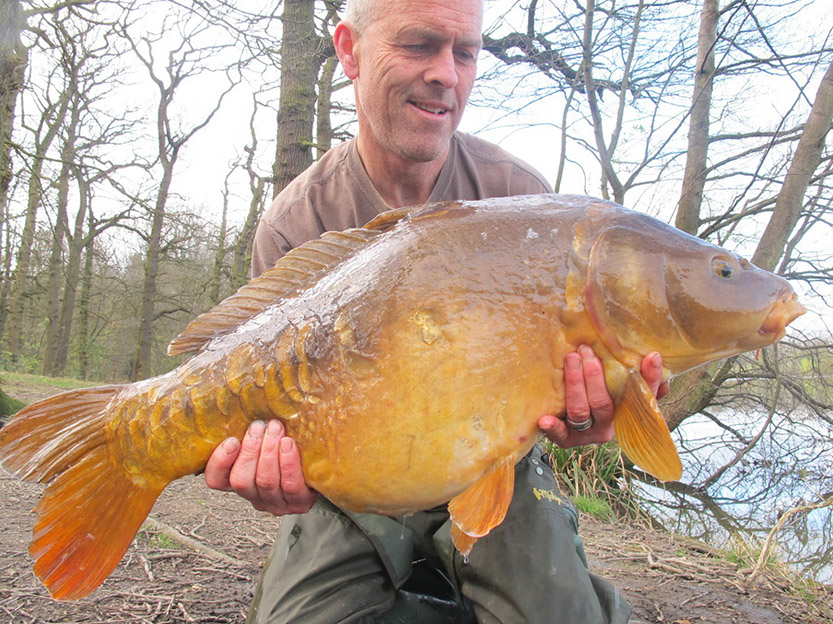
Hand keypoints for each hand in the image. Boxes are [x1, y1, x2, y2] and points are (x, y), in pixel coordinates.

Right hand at [204, 419, 318, 514]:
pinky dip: (288, 463)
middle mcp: (254, 496)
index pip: (216, 480)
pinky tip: (288, 444)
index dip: (219, 462)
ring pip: (265, 482)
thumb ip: (252, 428)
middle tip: (259, 426)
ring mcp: (276, 503)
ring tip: (276, 429)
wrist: (322, 463)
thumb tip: (245, 397)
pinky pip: (290, 485)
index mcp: (239, 480)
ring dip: (269, 452)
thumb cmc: (288, 442)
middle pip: (241, 480)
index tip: (231, 439)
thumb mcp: (265, 436)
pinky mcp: (299, 503)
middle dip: (250, 450)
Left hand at [539, 345, 668, 448]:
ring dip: (574, 384)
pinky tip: (545, 419)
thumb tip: (654, 357)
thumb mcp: (615, 382)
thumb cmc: (593, 392)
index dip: (649, 378)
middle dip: (594, 376)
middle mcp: (608, 426)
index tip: (651, 356)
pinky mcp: (566, 439)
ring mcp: (587, 434)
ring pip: (580, 411)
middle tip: (586, 351)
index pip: (643, 398)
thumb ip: (634, 373)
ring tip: (570, 360)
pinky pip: (560, 434)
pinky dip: (553, 428)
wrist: (564, 418)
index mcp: (627, 414)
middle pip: (603, 403)